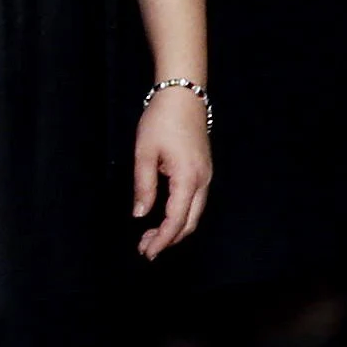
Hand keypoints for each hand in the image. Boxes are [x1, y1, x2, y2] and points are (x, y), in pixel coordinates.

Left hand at [134, 89, 212, 257]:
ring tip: (150, 235)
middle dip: (169, 239)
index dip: (161, 240)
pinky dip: (181, 215)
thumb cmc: (161, 120)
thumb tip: (140, 214)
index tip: (146, 251)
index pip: (176, 220)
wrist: (183, 95)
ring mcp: (206, 175)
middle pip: (190, 222)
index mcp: (187, 178)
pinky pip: (196, 201)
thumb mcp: (144, 153)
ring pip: (194, 213)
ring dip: (175, 228)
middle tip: (145, 248)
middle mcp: (202, 180)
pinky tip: (164, 216)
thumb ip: (143, 186)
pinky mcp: (204, 169)